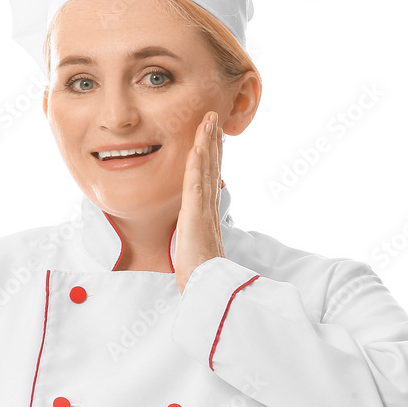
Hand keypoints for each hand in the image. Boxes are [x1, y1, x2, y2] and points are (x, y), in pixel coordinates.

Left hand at [175, 110, 224, 294]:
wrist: (206, 288)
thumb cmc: (200, 274)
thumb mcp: (195, 249)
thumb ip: (195, 236)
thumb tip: (194, 234)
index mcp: (207, 213)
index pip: (210, 177)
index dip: (212, 155)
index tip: (213, 137)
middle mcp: (208, 207)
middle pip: (211, 166)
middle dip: (212, 141)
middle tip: (213, 119)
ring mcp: (203, 209)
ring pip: (206, 169)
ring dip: (207, 143)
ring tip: (209, 121)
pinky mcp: (195, 214)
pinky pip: (195, 184)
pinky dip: (197, 164)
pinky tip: (197, 147)